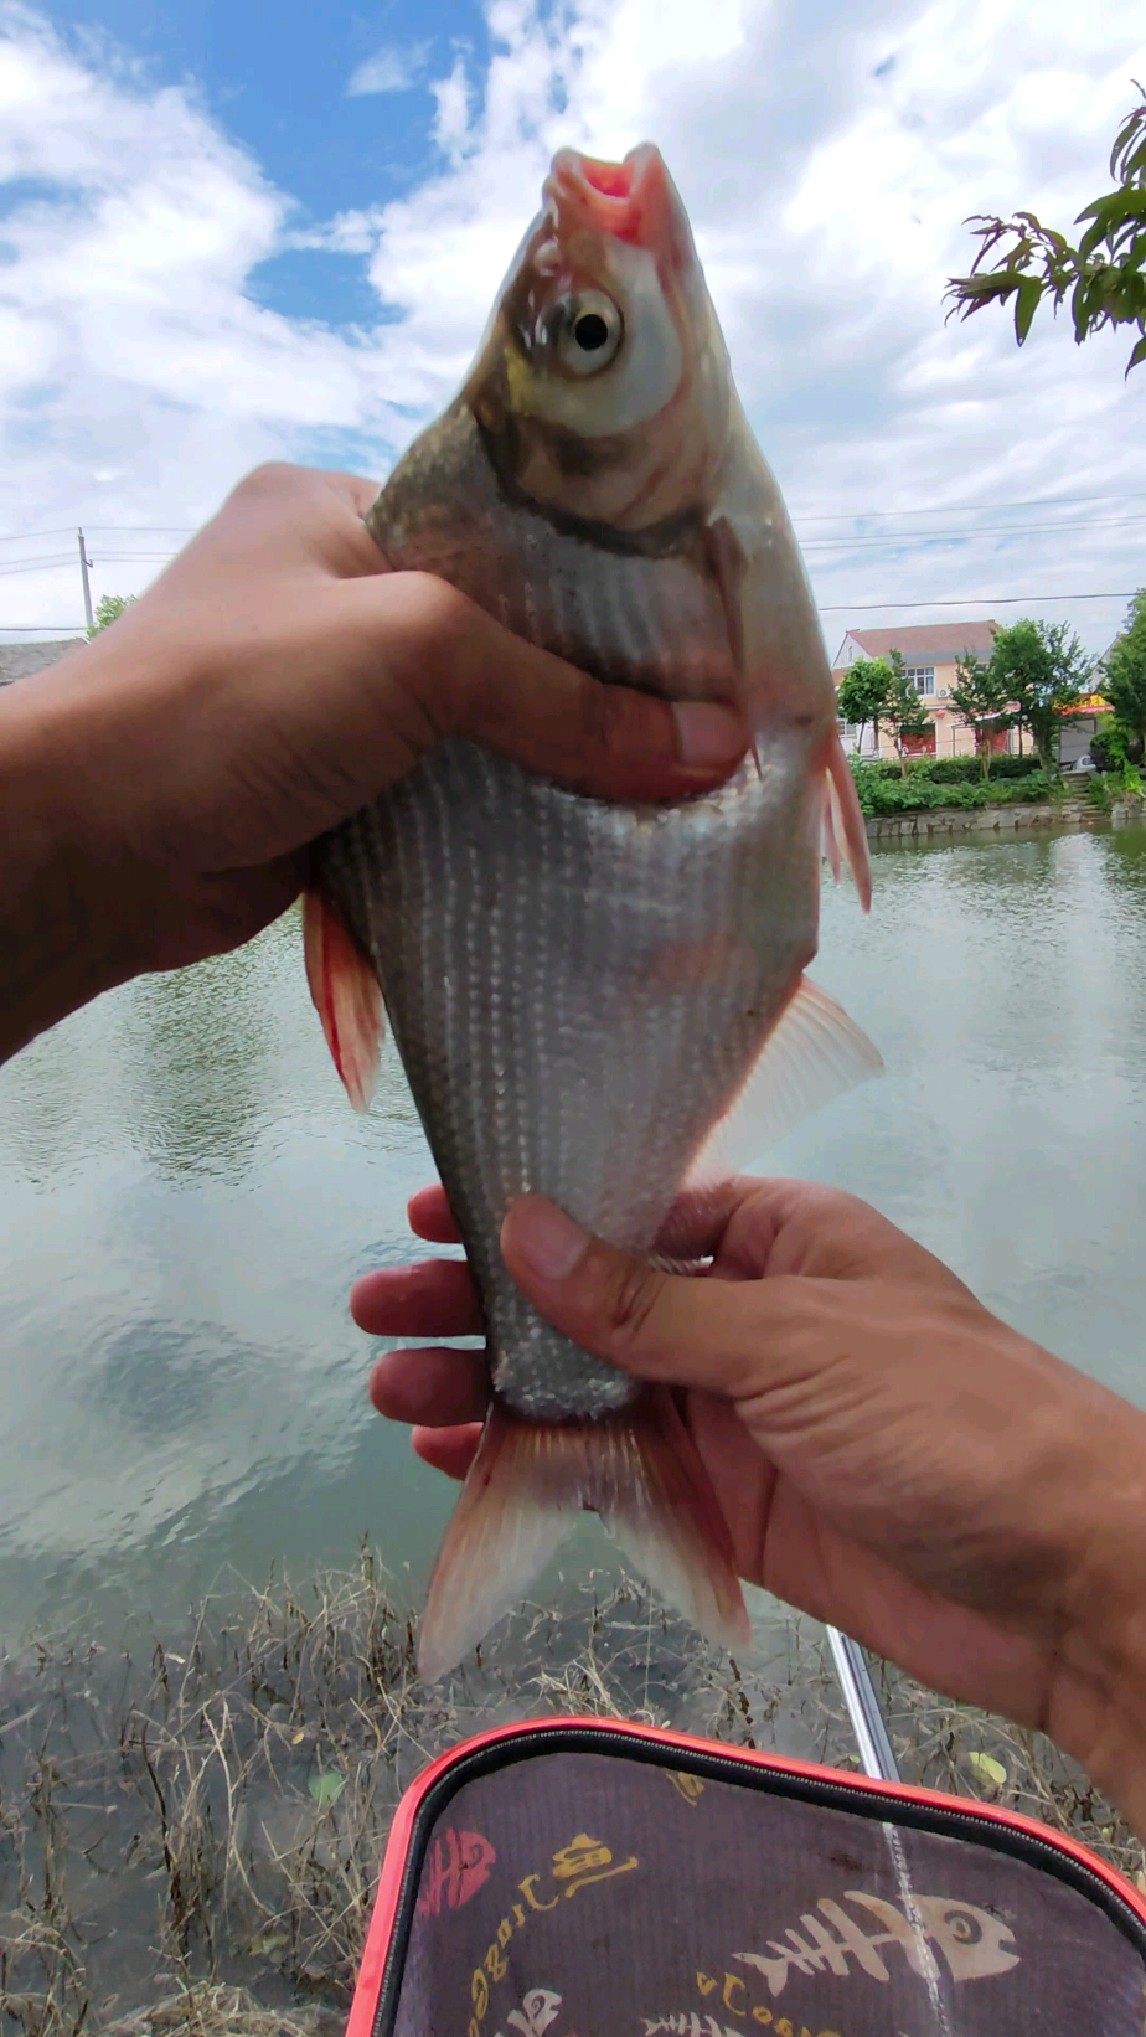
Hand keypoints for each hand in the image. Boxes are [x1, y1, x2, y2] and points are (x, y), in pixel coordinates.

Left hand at [0, 464, 743, 1057]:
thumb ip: (565, 697)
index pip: (513, 529)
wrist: (90, 846)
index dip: (612, 583)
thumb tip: (712, 749)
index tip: (708, 636)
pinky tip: (594, 847)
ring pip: (481, 727)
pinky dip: (509, 825)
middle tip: (709, 728)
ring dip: (557, 767)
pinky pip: (449, 798)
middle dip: (595, 689)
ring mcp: (334, 700)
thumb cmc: (233, 700)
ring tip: (677, 796)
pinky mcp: (335, 792)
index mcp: (347, 510)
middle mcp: (341, 595)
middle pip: (507, 635)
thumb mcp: (414, 653)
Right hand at [355, 1178, 1145, 1830]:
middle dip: (486, 1305)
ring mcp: (735, 1418)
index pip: (632, 1211)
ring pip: (591, 1393)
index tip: (434, 1214)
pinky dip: (543, 1467)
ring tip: (394, 1394)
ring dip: (494, 1391)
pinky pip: (619, 1477)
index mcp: (781, 1242)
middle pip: (591, 1303)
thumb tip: (527, 1230)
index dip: (532, 1213)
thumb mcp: (792, 1339)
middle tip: (380, 1311)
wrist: (1060, 1581)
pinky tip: (464, 1462)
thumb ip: (650, 1303)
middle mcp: (748, 1321)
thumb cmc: (951, 1419)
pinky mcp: (731, 1509)